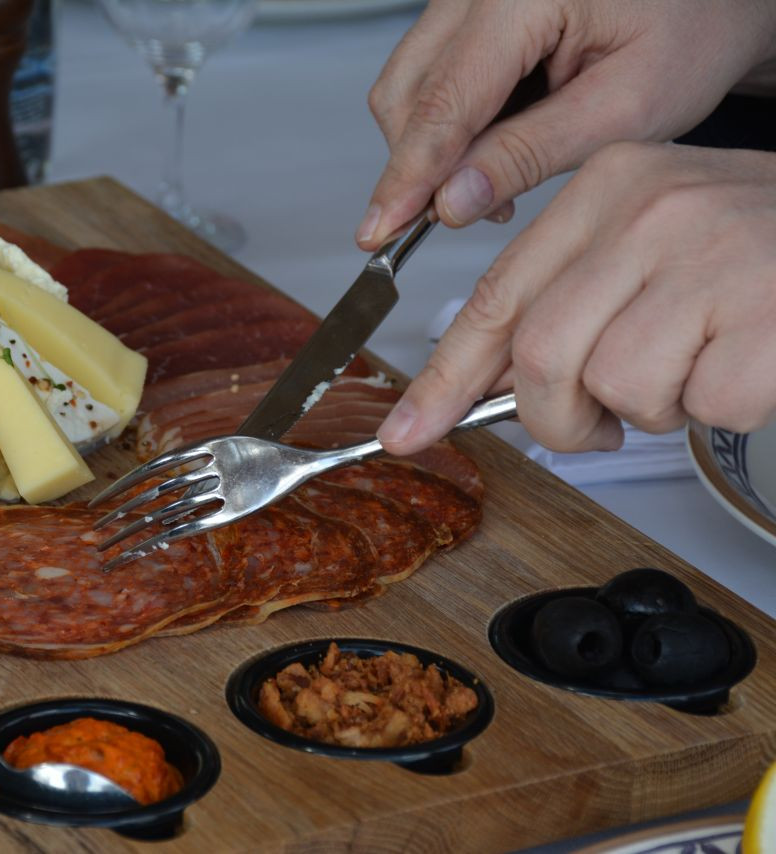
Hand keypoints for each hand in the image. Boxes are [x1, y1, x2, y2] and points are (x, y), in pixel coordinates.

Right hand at [356, 0, 775, 247]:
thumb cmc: (694, 28)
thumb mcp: (626, 107)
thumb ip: (531, 154)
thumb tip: (451, 200)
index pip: (442, 102)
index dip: (409, 176)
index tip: (381, 229)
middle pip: (406, 93)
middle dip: (423, 165)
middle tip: (469, 212)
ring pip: (407, 86)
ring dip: (436, 147)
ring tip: (500, 175)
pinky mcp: (468, 9)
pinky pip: (429, 74)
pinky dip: (451, 122)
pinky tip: (500, 137)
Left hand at [376, 142, 775, 454]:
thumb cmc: (752, 252)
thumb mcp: (646, 246)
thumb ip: (565, 300)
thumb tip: (482, 383)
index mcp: (608, 188)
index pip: (495, 297)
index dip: (445, 378)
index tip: (410, 430)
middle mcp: (651, 212)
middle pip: (540, 355)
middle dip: (558, 415)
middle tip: (597, 422)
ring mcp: (710, 258)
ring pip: (615, 387)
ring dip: (649, 409)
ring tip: (692, 368)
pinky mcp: (763, 314)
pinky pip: (699, 406)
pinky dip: (718, 409)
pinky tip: (743, 363)